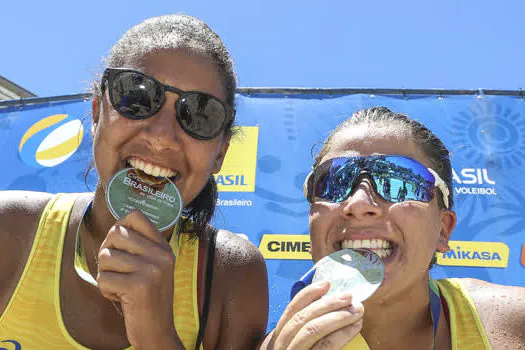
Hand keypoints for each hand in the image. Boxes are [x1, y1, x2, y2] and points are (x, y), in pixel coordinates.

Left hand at [96, 210, 180, 348]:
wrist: (158, 331)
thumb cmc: (147, 297)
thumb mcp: (152, 266)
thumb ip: (139, 246)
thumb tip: (115, 226)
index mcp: (164, 247)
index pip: (135, 216)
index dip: (119, 227)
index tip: (120, 246)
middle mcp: (161, 255)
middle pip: (115, 234)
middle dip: (107, 253)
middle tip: (116, 270)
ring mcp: (152, 270)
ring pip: (106, 256)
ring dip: (105, 274)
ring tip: (121, 286)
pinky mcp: (138, 287)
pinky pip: (103, 279)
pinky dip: (105, 290)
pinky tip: (120, 297)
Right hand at [266, 281, 363, 349]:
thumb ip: (298, 335)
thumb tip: (323, 310)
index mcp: (275, 340)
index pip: (290, 311)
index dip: (308, 295)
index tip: (326, 283)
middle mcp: (279, 347)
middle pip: (302, 318)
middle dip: (328, 304)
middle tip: (350, 297)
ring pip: (312, 330)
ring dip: (337, 316)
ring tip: (357, 310)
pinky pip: (324, 347)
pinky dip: (340, 334)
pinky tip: (354, 327)